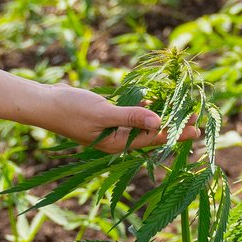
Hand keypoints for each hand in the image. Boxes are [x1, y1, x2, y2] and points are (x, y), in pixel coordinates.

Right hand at [38, 82, 199, 153]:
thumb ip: (131, 116)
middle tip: (196, 117)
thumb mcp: (103, 113)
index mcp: (117, 144)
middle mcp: (117, 139)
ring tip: (181, 108)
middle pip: (152, 133)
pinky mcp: (106, 115)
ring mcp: (112, 128)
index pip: (153, 140)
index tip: (196, 128)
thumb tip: (159, 120)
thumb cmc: (70, 109)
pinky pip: (131, 112)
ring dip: (160, 114)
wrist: (44, 102)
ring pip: (143, 122)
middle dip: (173, 125)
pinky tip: (155, 98)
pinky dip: (143, 106)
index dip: (176, 133)